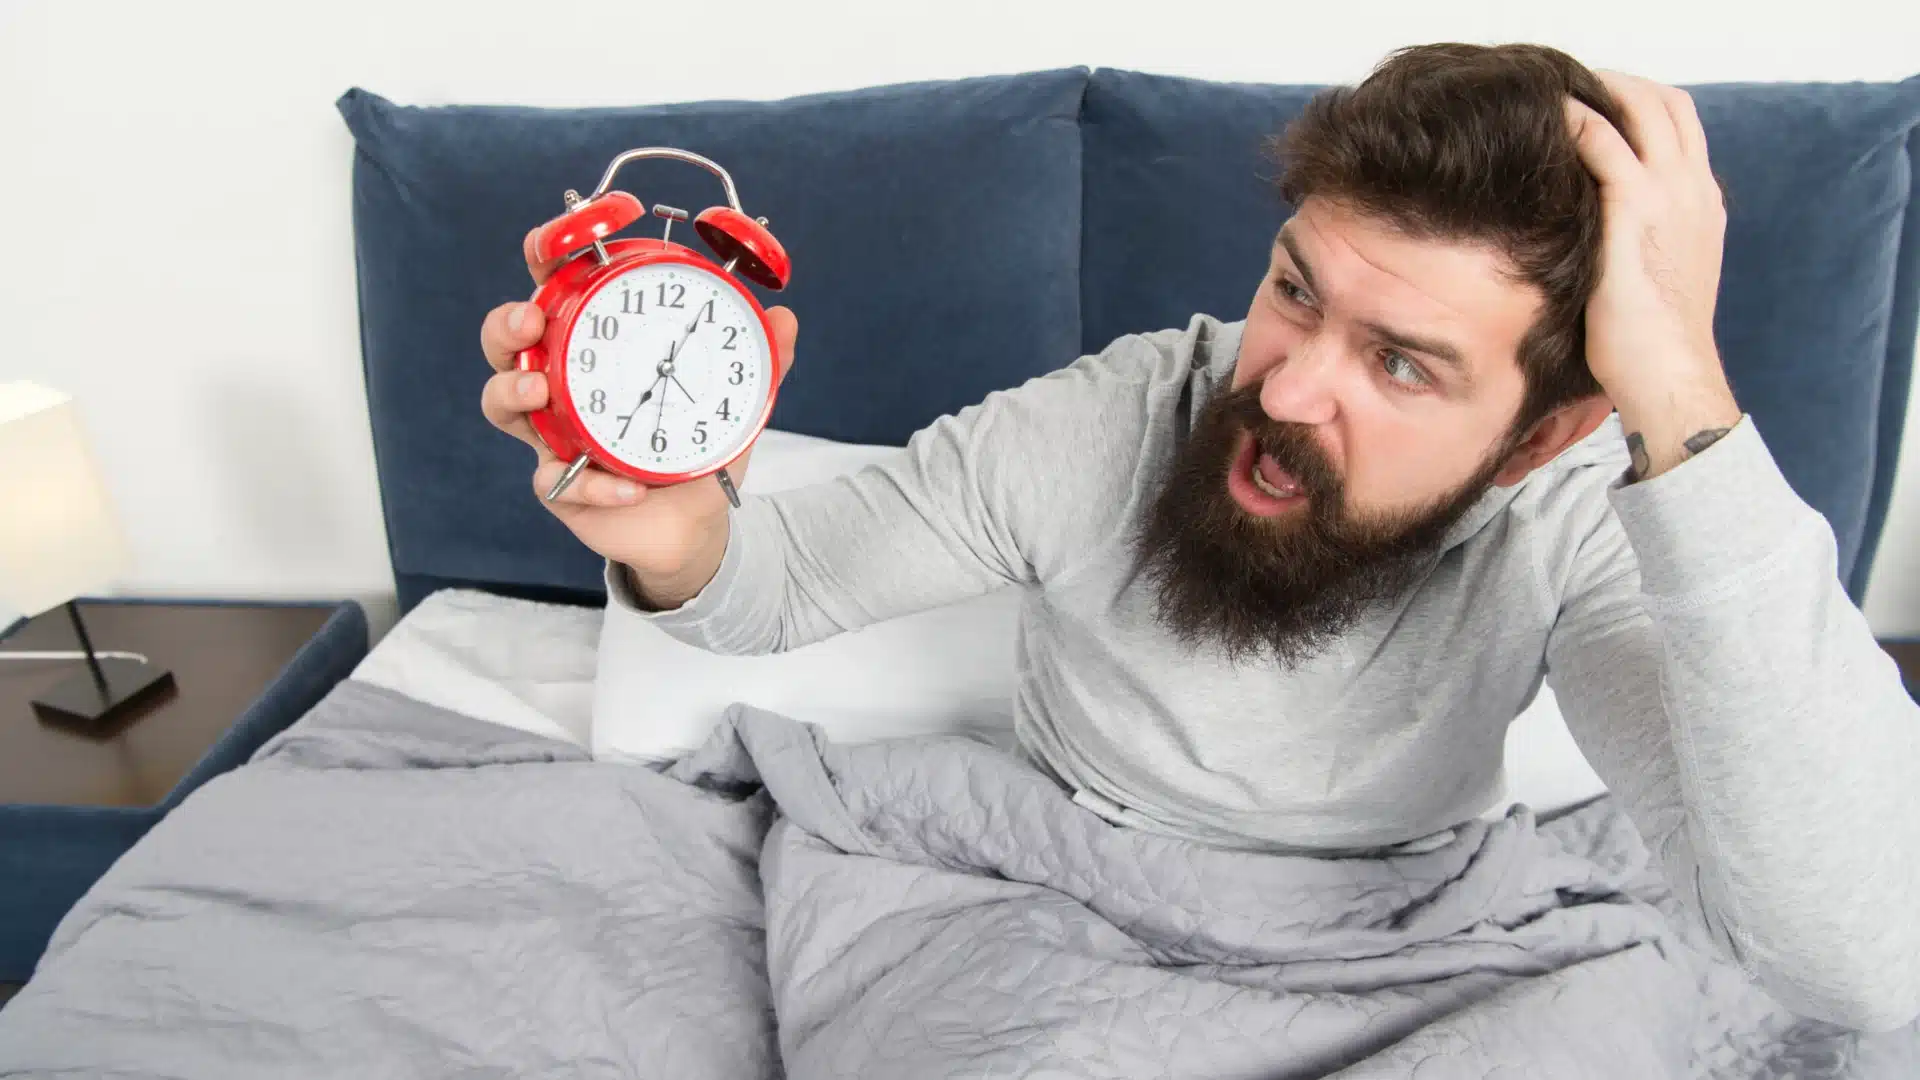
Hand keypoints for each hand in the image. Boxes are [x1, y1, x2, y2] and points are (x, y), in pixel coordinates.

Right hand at [480, 228, 799, 587]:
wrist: (694, 520)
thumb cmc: (697, 444)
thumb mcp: (733, 398)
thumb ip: (762, 360)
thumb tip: (784, 320)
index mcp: (598, 347)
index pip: (559, 291)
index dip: (543, 258)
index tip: (547, 242)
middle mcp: (563, 384)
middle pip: (508, 342)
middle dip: (506, 323)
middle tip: (530, 320)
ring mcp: (553, 433)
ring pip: (501, 402)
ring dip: (513, 389)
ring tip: (541, 390)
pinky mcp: (560, 485)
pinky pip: (556, 481)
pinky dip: (592, 484)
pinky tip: (627, 486)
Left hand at [1568, 71, 1741, 480]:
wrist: (1670, 376)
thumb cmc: (1649, 350)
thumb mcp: (1650, 286)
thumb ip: (1633, 251)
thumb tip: (1587, 252)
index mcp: (1703, 208)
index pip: (1682, 132)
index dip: (1641, 110)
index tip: (1598, 111)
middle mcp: (1695, 191)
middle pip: (1668, 104)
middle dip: (1620, 86)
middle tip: (1570, 91)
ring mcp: (1671, 194)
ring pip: (1641, 105)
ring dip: (1596, 90)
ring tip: (1552, 97)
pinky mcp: (1636, 207)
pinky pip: (1602, 138)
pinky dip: (1573, 119)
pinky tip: (1543, 124)